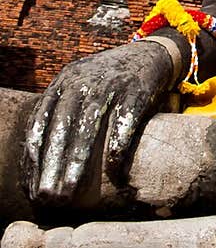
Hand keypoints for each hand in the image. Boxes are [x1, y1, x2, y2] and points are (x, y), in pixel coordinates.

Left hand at [22, 40, 179, 204]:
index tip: (32, 181)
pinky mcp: (137, 91)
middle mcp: (84, 80)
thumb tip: (41, 158)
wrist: (152, 53)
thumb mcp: (81, 84)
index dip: (35, 152)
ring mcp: (111, 84)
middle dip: (53, 163)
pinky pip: (124, 123)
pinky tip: (113, 172)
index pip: (41, 118)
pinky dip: (117, 148)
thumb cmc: (110, 79)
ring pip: (88, 126)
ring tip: (71, 190)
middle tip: (49, 194)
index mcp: (65, 80)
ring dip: (77, 160)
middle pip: (62, 125)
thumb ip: (61, 109)